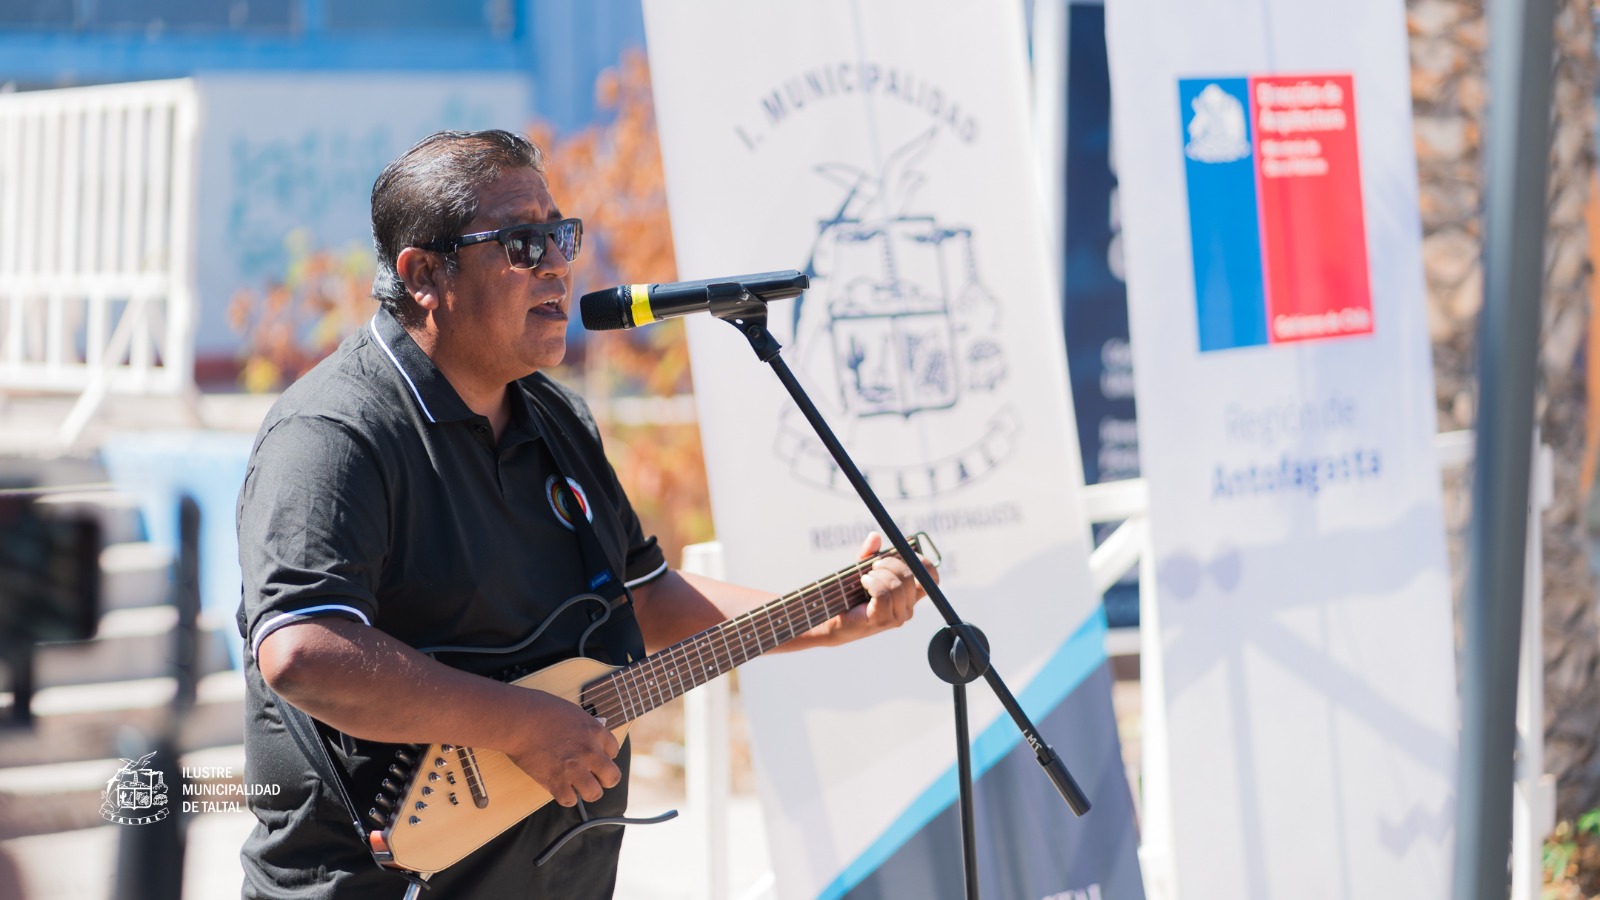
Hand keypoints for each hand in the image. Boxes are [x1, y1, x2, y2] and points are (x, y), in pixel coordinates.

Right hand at [501, 690, 621, 806]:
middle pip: (612, 776)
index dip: (605, 756)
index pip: (614, 750)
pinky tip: (560, 789)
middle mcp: (590, 752)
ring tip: (578, 787)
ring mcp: (574, 769)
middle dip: (605, 779)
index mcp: (595, 731)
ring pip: (594, 793)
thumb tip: (591, 734)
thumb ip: (585, 726)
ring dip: (587, 792)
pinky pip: (569, 800)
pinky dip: (565, 797)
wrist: (520, 720)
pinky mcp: (556, 781)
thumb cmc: (540, 709)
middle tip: (594, 777)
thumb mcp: (572, 712)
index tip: (596, 757)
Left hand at [818, 532, 935, 645]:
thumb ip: (870, 554)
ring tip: (865, 577)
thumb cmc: (851, 596)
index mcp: (910, 597)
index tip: (904, 553)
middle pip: (912, 577)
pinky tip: (863, 582)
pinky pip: (883, 594)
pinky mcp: (881, 620)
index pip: (932, 579)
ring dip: (878, 574)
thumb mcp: (864, 570)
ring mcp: (896, 617)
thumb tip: (875, 536)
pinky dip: (872, 583)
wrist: (834, 621)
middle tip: (875, 564)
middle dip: (892, 563)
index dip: (922, 562)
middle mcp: (908, 609)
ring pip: (896, 585)